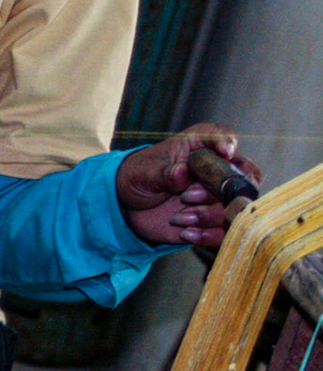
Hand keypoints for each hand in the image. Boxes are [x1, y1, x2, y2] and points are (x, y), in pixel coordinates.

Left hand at [116, 122, 262, 247]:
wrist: (130, 205)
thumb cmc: (139, 177)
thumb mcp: (143, 172)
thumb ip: (163, 173)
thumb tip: (182, 172)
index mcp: (198, 147)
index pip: (222, 136)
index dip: (228, 142)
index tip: (225, 152)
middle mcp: (215, 170)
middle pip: (241, 178)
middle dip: (218, 191)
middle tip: (187, 196)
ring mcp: (218, 196)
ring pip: (235, 207)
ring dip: (209, 215)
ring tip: (180, 217)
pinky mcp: (215, 221)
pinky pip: (227, 231)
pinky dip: (209, 235)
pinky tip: (186, 232)